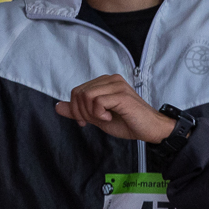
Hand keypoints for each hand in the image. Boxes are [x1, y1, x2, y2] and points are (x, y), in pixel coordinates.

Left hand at [55, 74, 175, 142]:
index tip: (85, 121)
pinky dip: (99, 114)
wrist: (150, 129)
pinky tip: (110, 117)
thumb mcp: (97, 118)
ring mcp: (117, 85)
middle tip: (95, 120)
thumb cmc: (128, 122)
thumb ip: (78, 111)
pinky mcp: (121, 95)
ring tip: (104, 118)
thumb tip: (58, 107)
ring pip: (86, 96)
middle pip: (79, 93)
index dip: (76, 109)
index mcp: (105, 82)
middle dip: (81, 112)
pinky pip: (97, 102)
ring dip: (90, 113)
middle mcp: (111, 79)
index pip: (77, 91)